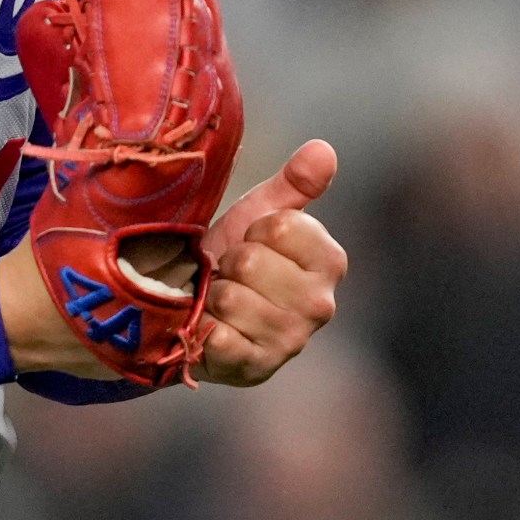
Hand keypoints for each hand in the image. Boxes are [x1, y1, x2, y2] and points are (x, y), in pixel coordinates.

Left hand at [193, 140, 343, 386]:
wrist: (190, 307)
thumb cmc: (229, 257)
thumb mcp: (257, 215)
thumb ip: (293, 183)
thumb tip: (324, 149)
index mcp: (329, 261)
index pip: (282, 226)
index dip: (253, 229)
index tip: (250, 241)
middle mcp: (320, 305)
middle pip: (252, 261)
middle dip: (230, 263)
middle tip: (229, 274)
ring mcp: (290, 342)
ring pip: (233, 298)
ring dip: (213, 296)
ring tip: (218, 300)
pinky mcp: (256, 370)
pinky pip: (220, 338)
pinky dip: (203, 330)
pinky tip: (210, 329)